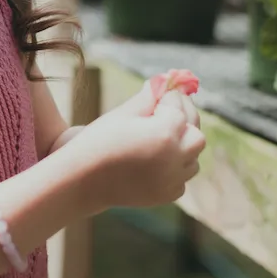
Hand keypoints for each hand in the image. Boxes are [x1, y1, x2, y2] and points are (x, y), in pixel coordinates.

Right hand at [72, 81, 204, 210]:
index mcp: (165, 133)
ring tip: (162, 138)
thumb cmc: (98, 141)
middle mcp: (174, 158)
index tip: (164, 92)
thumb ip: (148, 98)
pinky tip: (156, 160)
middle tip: (169, 112)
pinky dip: (174, 169)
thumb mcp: (122, 114)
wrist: (81, 179)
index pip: (179, 108)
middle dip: (184, 122)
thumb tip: (163, 82)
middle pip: (196, 135)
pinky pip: (181, 179)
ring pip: (193, 159)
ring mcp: (172, 180)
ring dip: (182, 147)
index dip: (170, 98)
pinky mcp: (166, 195)